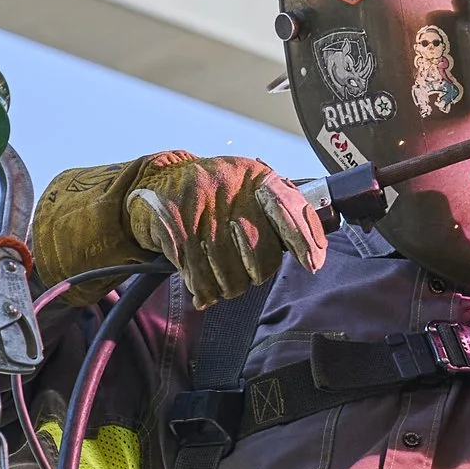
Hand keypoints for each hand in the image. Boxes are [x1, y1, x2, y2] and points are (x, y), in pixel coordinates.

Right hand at [125, 155, 327, 304]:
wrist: (155, 181)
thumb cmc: (214, 191)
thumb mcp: (248, 185)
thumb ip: (281, 209)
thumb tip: (314, 250)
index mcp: (256, 178)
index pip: (289, 208)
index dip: (305, 239)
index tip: (313, 263)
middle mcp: (232, 192)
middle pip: (262, 257)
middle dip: (256, 273)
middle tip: (245, 267)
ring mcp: (204, 213)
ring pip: (232, 277)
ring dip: (227, 285)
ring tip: (218, 270)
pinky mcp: (178, 232)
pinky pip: (202, 281)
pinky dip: (204, 290)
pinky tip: (201, 282)